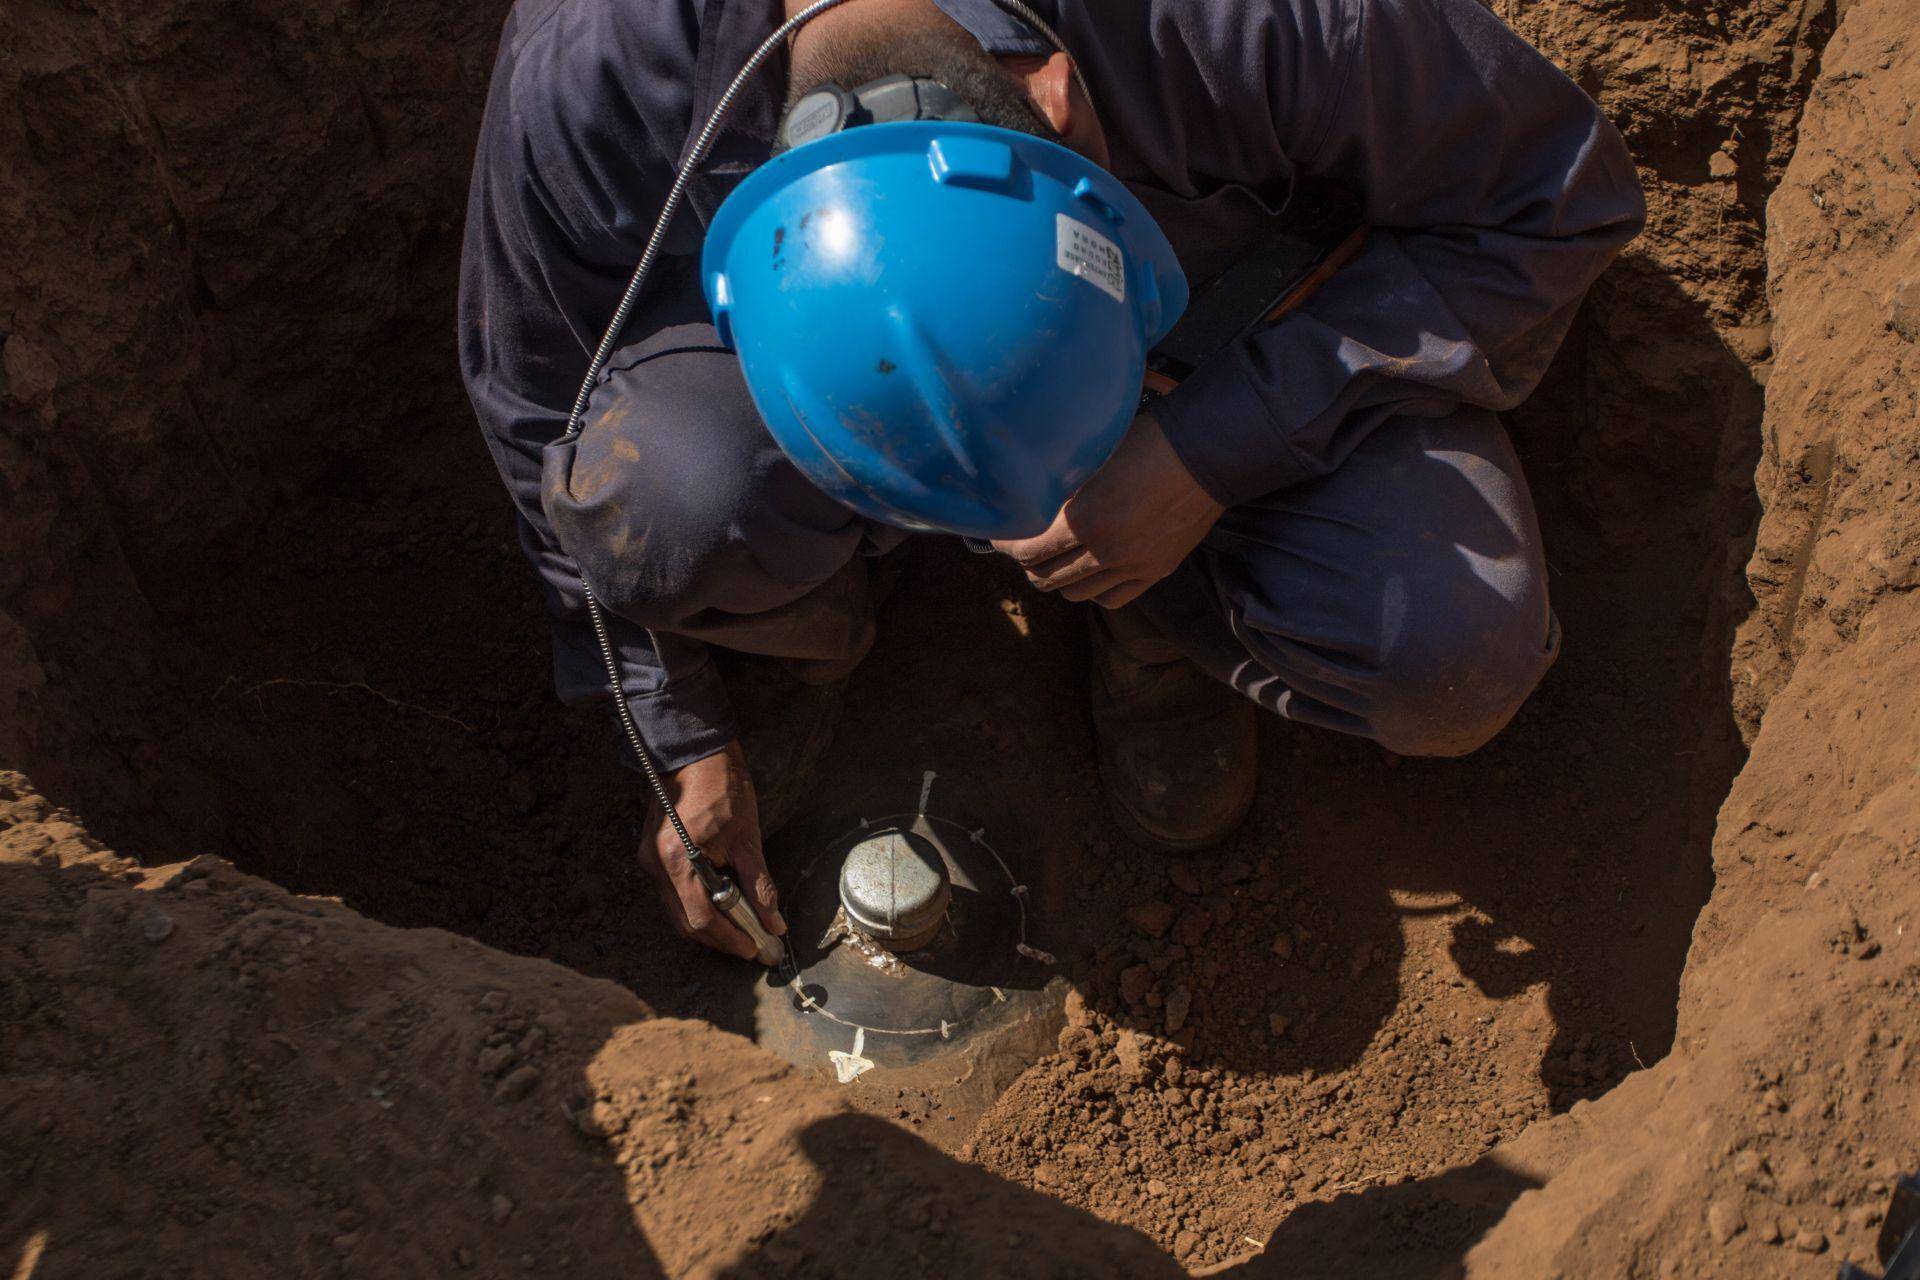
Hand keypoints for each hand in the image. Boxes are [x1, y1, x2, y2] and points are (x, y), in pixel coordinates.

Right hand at [638, 741, 785, 959]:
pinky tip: (722, 905)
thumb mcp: (748, 839)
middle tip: (751, 944)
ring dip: (708, 924)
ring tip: (741, 929)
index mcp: (678, 861)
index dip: (730, 939)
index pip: (701, 919)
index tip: (755, 948)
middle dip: (719, 938)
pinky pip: (673, 893)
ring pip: (677, 911)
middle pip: (685, 922)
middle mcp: (655, 865)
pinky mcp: (652, 854)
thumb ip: (760, 886)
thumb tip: (774, 923)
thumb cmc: (723, 788)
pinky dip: (696, 905)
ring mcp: (649, 860)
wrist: (695, 753)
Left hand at [992, 411, 1223, 609]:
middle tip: (1024, 546)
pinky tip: (1090, 571)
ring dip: (1058, 579)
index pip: (1028, 551)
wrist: (1209, 450)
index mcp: (1086, 520)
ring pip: (1077, 594)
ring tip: (1055, 559)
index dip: (1007, 545)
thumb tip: (1031, 496)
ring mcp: (1134, 567)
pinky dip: (1094, 590)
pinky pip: (1112, 599)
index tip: (1000, 535)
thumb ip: (1061, 484)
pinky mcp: (1157, 571)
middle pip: (1047, 579)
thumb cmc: (1151, 439)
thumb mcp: (1094, 454)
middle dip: (1028, 564)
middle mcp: (1107, 552)